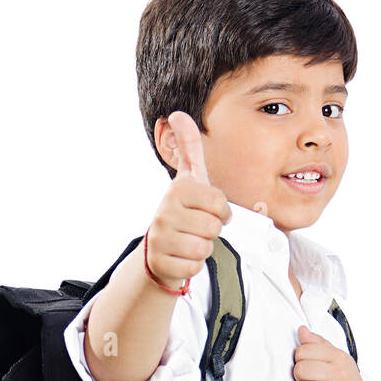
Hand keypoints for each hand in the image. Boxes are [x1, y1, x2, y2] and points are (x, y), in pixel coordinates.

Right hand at [145, 111, 230, 289]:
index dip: (221, 212)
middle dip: (210, 232)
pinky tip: (181, 257)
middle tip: (196, 229)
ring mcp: (160, 238)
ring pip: (205, 248)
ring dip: (202, 249)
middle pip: (214, 227)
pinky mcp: (161, 263)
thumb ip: (189, 148)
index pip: (220, 204)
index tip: (207, 211)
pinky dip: (192, 266)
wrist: (159, 250)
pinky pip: (194, 267)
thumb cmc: (183, 212)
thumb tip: (178, 113)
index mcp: (177, 190)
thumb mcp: (190, 180)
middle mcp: (165, 212)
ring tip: (188, 241)